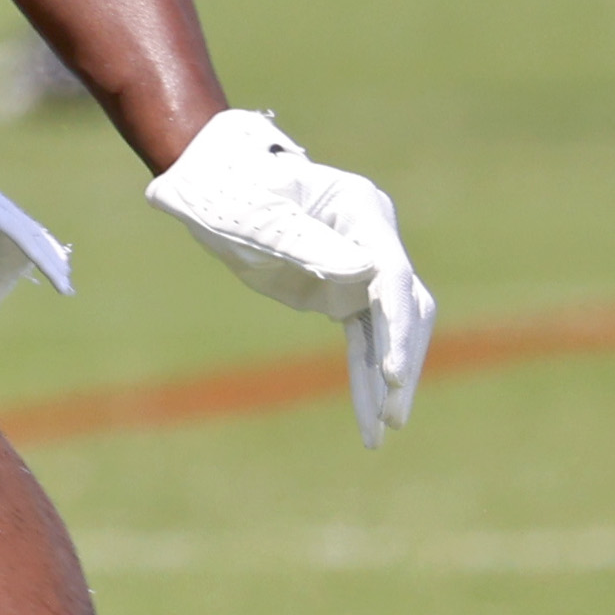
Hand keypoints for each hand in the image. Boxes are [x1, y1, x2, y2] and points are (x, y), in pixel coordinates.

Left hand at [143, 109, 435, 446]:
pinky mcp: (342, 293)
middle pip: (406, 306)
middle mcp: (372, 238)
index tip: (393, 371)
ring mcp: (361, 267)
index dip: (397, 324)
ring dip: (389, 378)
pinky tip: (370, 419)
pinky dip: (366, 376)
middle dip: (403, 359)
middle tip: (395, 410)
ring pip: (390, 329)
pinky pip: (363, 339)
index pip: (393, 273)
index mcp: (360, 208)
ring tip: (387, 428)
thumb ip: (308, 244)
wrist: (208, 187)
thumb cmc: (230, 194)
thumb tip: (369, 271)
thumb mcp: (259, 220)